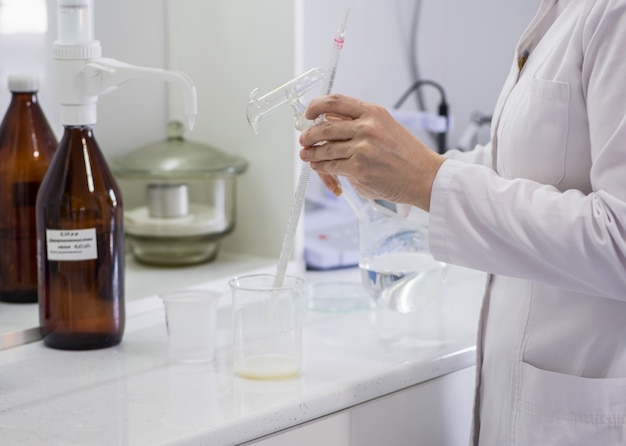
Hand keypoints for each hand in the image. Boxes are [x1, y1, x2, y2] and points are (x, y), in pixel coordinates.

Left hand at [299, 94, 445, 210]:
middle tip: (304, 139)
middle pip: (325, 126)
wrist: (425, 177)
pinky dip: (322, 167)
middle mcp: (367, 126)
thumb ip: (362, 123)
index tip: (309, 113)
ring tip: (307, 156)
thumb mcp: (387, 127)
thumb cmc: (408, 156)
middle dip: (309, 134)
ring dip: (312, 154)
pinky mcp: (359, 168)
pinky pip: (331, 165)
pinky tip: (319, 166)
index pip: (336, 101)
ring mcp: (362, 147)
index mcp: (373, 112)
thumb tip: (331, 123)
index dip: (316, 106)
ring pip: (325, 148)